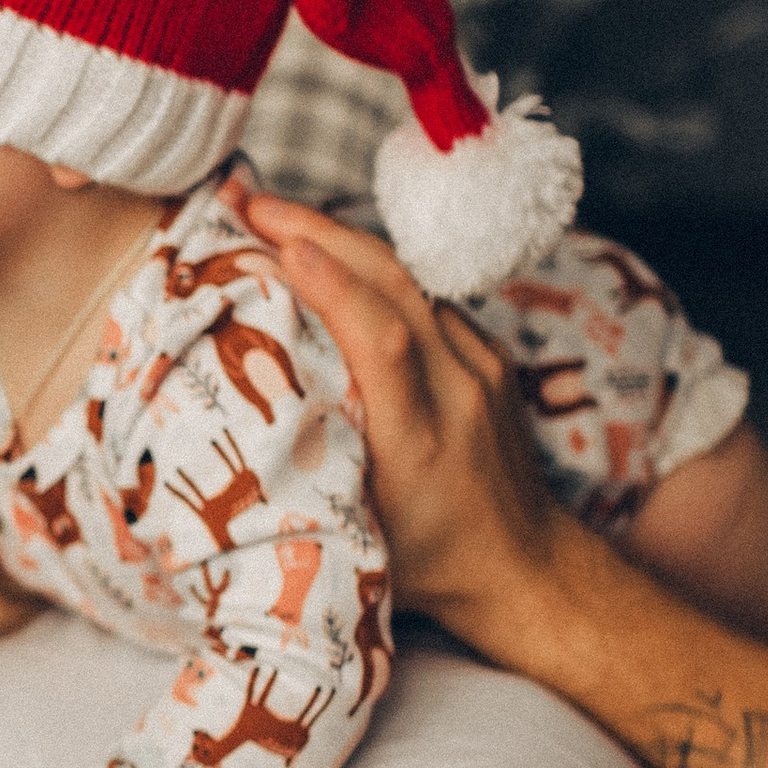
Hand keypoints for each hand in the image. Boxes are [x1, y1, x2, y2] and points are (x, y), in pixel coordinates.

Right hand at [239, 194, 561, 643]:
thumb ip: (315, 483)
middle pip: (395, 286)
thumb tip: (241, 431)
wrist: (527, 565)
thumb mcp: (359, 540)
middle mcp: (458, 390)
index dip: (333, 286)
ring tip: (274, 215)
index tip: (279, 246)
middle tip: (249, 202)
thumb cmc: (429, 563)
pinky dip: (370, 269)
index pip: (384, 339)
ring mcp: (481, 367)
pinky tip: (327, 255)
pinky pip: (423, 297)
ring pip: (409, 280)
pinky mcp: (489, 356)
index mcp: (420, 441)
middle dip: (321, 232)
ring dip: (340, 239)